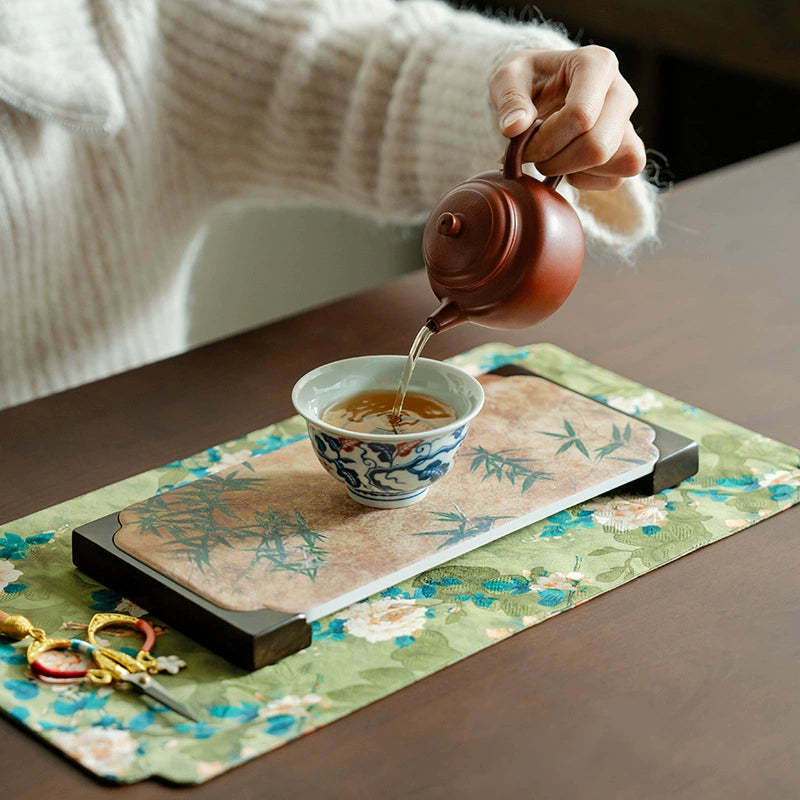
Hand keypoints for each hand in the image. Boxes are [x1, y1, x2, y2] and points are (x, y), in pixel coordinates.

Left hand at [489, 46, 645, 189]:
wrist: (542, 92)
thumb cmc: (527, 82)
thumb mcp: (507, 79)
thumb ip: (508, 100)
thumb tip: (514, 128)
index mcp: (596, 64)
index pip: (580, 115)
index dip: (545, 142)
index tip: (522, 146)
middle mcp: (621, 92)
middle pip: (598, 146)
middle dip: (557, 162)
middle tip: (533, 157)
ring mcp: (629, 124)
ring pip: (613, 163)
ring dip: (572, 172)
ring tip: (551, 158)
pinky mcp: (629, 151)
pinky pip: (615, 179)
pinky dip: (585, 181)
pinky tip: (566, 165)